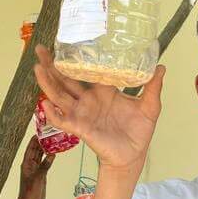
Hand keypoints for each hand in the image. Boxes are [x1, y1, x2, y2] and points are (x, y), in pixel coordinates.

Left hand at [17, 136, 53, 198]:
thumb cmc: (30, 191)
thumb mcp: (38, 177)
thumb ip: (44, 165)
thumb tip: (51, 154)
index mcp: (26, 164)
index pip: (30, 148)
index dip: (34, 140)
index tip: (40, 132)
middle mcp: (30, 165)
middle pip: (36, 151)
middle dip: (41, 143)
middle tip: (49, 135)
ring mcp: (35, 169)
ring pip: (40, 156)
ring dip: (45, 150)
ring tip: (53, 141)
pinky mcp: (40, 175)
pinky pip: (45, 163)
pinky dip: (48, 158)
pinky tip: (53, 153)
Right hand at [32, 44, 163, 173]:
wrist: (134, 155)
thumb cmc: (138, 132)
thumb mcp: (149, 106)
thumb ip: (152, 87)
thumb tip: (160, 67)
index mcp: (103, 91)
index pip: (85, 71)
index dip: (75, 59)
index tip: (65, 43)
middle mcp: (88, 100)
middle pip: (65, 80)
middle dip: (52, 66)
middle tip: (41, 49)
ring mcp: (82, 114)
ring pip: (60, 96)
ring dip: (47, 83)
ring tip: (37, 69)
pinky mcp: (81, 128)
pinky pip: (63, 120)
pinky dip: (53, 113)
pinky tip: (46, 104)